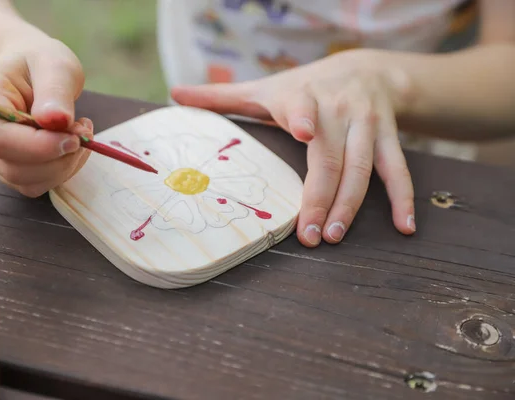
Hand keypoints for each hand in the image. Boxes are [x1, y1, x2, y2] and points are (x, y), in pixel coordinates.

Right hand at [0, 36, 93, 196]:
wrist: (30, 69)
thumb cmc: (40, 62)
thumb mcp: (55, 64)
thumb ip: (55, 91)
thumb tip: (56, 121)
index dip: (40, 147)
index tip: (75, 138)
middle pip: (13, 168)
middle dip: (59, 158)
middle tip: (85, 131)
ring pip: (27, 182)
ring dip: (64, 165)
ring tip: (80, 134)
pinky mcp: (7, 168)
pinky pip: (36, 184)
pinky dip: (62, 171)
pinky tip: (71, 146)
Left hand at [171, 49, 415, 246]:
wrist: (366, 67)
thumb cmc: (305, 84)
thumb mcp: (265, 87)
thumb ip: (221, 96)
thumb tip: (173, 94)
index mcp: (301, 96)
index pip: (301, 105)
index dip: (302, 116)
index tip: (302, 131)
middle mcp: (337, 109)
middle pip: (331, 157)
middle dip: (321, 197)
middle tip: (310, 236)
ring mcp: (367, 124)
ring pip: (363, 168)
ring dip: (351, 205)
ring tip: (335, 236)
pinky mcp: (389, 135)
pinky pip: (397, 169)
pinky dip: (403, 197)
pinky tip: (403, 226)